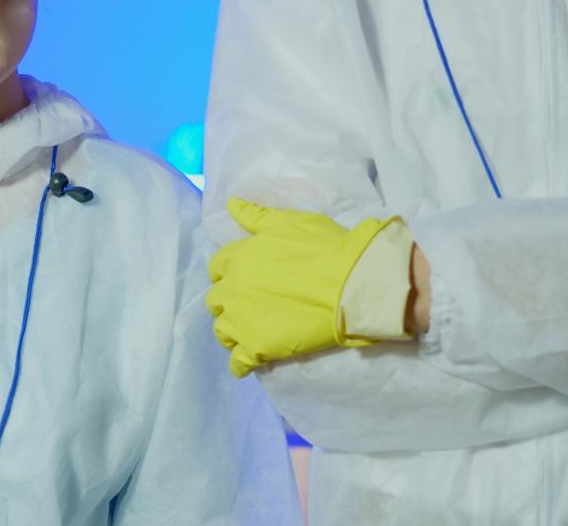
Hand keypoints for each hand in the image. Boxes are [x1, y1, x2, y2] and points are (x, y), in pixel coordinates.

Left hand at [206, 198, 396, 377]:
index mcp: (240, 257)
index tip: (242, 278)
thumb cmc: (325, 248)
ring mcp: (242, 320)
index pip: (218, 266)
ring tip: (250, 333)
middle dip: (229, 301)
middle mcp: (233, 288)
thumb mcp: (289, 222)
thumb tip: (231, 204)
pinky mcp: (257, 347)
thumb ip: (257, 216)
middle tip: (249, 305)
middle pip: (216, 299)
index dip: (229, 272)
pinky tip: (250, 363)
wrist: (351, 283)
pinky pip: (238, 362)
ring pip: (222, 330)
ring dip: (232, 331)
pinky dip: (241, 364)